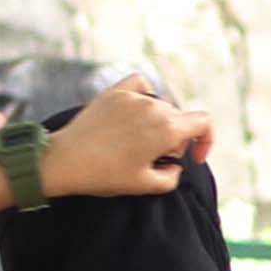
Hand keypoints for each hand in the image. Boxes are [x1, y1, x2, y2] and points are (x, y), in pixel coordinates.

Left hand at [48, 72, 213, 196]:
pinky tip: (137, 107)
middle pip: (178, 118)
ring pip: (160, 105)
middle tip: (155, 158)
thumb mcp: (146, 186)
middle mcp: (154, 107)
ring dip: (158, 121)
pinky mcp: (114, 93)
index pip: (204, 122)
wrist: (65, 161)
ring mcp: (133, 98)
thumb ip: (173, 176)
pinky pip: (141, 84)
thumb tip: (174, 165)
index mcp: (167, 129)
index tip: (194, 157)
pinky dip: (145, 95)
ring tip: (138, 140)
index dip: (206, 140)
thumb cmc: (105, 175)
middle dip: (175, 138)